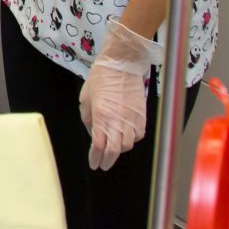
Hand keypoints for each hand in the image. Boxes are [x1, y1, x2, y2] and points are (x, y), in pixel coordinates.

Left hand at [79, 19, 160, 170]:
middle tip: (103, 164)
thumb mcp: (86, 97)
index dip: (95, 158)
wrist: (122, 64)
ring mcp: (132, 119)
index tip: (94, 164)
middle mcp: (118, 121)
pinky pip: (138, 135)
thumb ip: (88, 118)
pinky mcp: (142, 115)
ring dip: (119, 150)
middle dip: (108, 160)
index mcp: (102, 117)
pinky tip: (126, 137)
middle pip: (114, 150)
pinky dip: (132, 139)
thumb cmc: (101, 77)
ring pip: (128, 145)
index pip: (98, 146)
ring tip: (113, 149)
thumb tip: (92, 131)